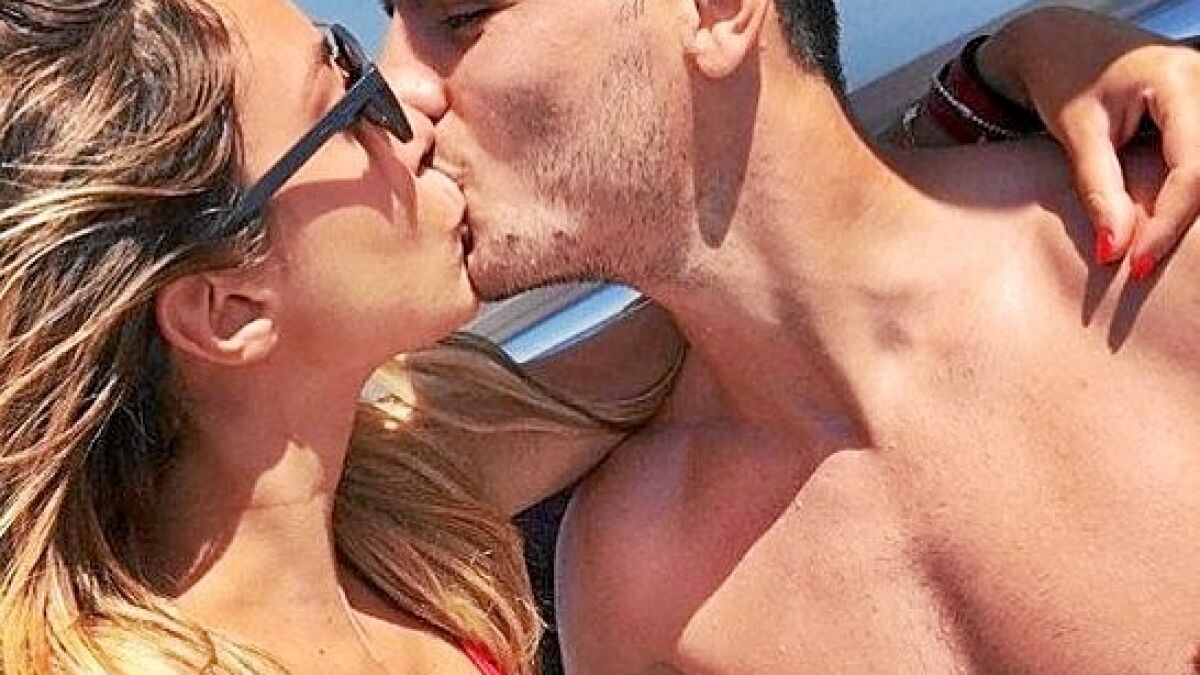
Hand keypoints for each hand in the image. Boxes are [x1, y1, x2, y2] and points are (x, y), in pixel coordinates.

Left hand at [978, 7, 1199, 273]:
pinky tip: (1162, 222)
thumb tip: (1114, 250)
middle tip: (1143, 264)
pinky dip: (1189, 194)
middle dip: (1183, 222)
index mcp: (1178, 80)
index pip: (1193, 168)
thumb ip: (1099, 189)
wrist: (1059, 39)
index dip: (1168, 223)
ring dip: (1189, 209)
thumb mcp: (1076, 132)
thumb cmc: (1062, 78)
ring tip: (1150, 247)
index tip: (1135, 266)